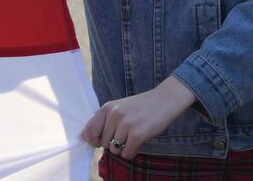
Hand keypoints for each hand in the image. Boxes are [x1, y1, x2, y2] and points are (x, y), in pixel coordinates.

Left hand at [83, 75, 197, 157]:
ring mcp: (125, 125)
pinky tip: (139, 142)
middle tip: (126, 134)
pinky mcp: (137, 135)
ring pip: (114, 150)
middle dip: (113, 144)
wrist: (165, 99)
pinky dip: (132, 152)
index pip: (89, 132)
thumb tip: (86, 139)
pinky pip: (126, 154)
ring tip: (133, 136)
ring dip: (123, 148)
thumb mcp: (119, 107)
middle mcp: (114, 115)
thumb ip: (104, 121)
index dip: (94, 140)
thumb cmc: (141, 106)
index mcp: (107, 108)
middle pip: (103, 144)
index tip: (103, 139)